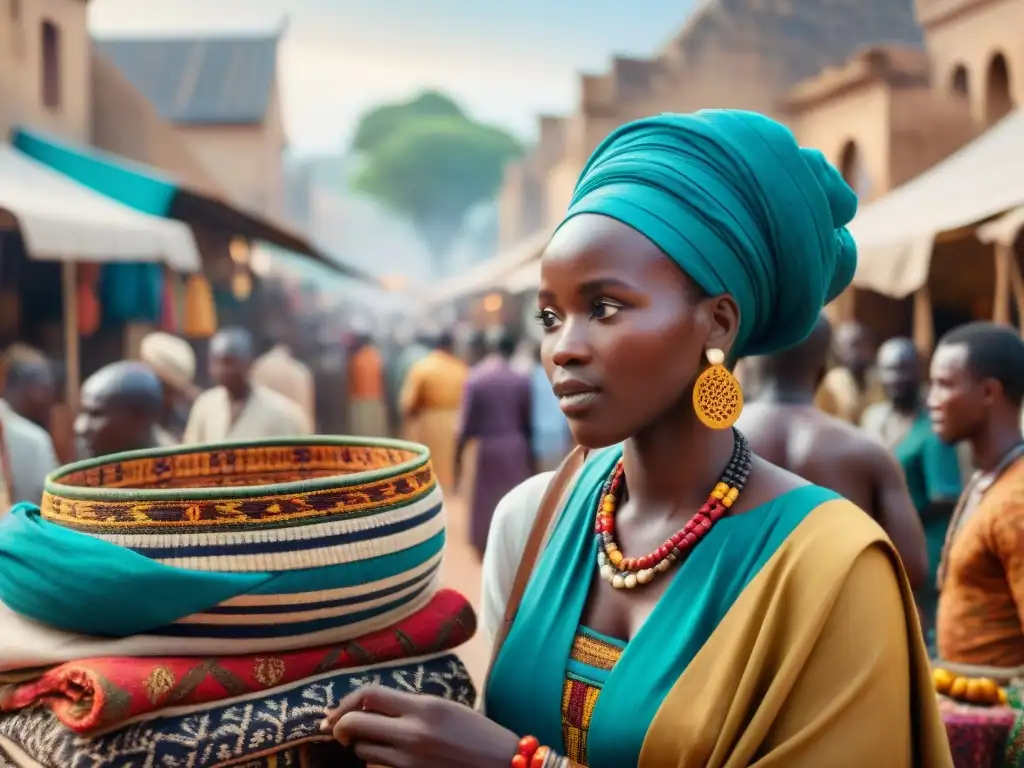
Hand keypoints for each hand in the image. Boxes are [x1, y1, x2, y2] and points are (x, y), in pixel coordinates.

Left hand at [321, 686, 520, 767]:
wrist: (503, 766)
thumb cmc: (477, 734)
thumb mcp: (445, 708)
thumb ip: (410, 706)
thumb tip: (370, 707)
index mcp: (424, 708)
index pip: (369, 696)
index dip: (345, 702)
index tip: (336, 711)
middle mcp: (412, 734)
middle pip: (355, 726)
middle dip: (341, 728)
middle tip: (341, 731)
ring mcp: (409, 763)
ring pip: (364, 753)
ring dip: (364, 748)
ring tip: (380, 744)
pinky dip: (379, 765)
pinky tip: (393, 760)